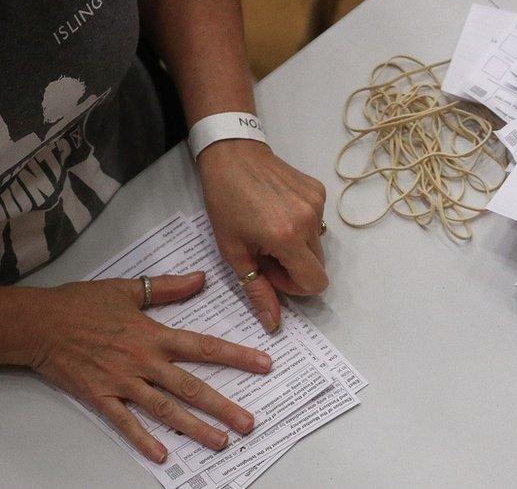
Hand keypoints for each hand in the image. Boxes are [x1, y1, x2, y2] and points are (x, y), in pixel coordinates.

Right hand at [25, 273, 272, 463]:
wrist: (37, 323)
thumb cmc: (79, 304)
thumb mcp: (127, 289)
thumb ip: (167, 287)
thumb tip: (200, 278)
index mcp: (154, 335)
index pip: (205, 347)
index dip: (237, 357)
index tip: (263, 365)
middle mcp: (144, 362)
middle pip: (192, 387)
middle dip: (223, 406)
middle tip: (248, 423)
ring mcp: (122, 383)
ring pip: (165, 410)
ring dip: (195, 428)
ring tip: (220, 442)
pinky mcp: (99, 397)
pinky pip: (125, 423)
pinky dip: (143, 440)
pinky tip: (163, 454)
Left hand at [197, 140, 328, 332]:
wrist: (233, 155)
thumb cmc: (224, 202)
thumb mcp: (233, 251)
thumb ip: (257, 289)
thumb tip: (273, 324)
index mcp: (288, 238)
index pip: (316, 283)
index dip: (295, 286)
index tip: (271, 271)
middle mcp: (310, 221)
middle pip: (318, 265)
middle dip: (294, 266)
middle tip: (266, 251)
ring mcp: (318, 204)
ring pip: (318, 244)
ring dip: (297, 245)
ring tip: (269, 227)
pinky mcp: (320, 191)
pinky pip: (317, 223)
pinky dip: (301, 225)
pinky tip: (278, 210)